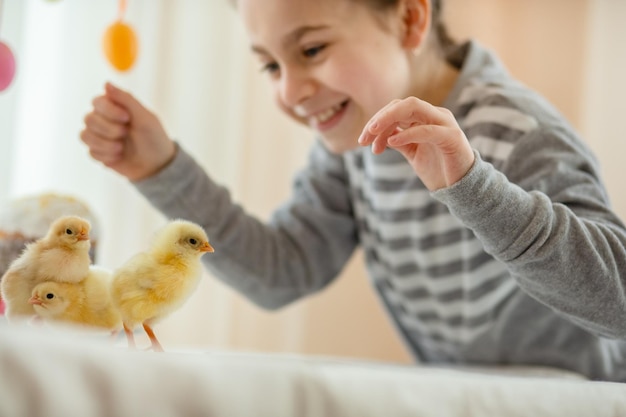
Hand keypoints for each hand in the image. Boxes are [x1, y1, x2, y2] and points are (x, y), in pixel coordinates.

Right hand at [80, 82, 175, 181]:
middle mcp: (103, 119)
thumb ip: (126, 99)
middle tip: (125, 134)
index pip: (97, 102)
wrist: (157, 165)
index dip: (109, 111)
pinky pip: (91, 152)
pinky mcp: (98, 152)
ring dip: (105, 144)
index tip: (127, 118)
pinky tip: (119, 157)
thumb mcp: (144, 117)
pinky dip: (106, 155)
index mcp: (115, 107)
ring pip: (85, 135)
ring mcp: (99, 136)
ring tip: (121, 148)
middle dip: (109, 129)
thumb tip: (106, 83)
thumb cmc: (154, 138)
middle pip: (88, 119)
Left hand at [358, 97, 474, 190]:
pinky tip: (392, 141)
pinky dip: (407, 133)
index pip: (397, 108)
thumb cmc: (438, 169)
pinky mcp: (452, 137)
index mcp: (426, 117)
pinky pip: (427, 129)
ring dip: (389, 119)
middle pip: (403, 104)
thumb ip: (398, 140)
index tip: (363, 141)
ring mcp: (445, 123)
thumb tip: (378, 134)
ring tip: (373, 134)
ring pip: (414, 108)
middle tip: (363, 138)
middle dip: (379, 118)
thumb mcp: (412, 152)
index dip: (377, 121)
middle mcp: (436, 115)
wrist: (461, 187)